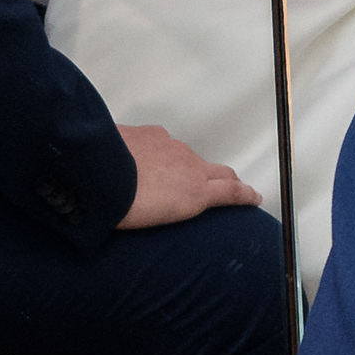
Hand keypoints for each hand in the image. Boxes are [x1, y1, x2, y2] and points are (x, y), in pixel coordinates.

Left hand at [117, 123, 258, 228]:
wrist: (99, 174)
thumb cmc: (125, 207)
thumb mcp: (158, 221)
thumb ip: (172, 209)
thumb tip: (171, 206)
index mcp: (195, 190)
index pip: (230, 190)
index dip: (244, 194)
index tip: (255, 196)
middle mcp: (190, 164)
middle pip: (216, 170)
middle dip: (224, 178)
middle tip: (225, 185)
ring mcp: (170, 145)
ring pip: (184, 156)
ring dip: (181, 166)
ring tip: (162, 179)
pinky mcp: (149, 133)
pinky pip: (158, 142)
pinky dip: (154, 151)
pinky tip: (136, 159)